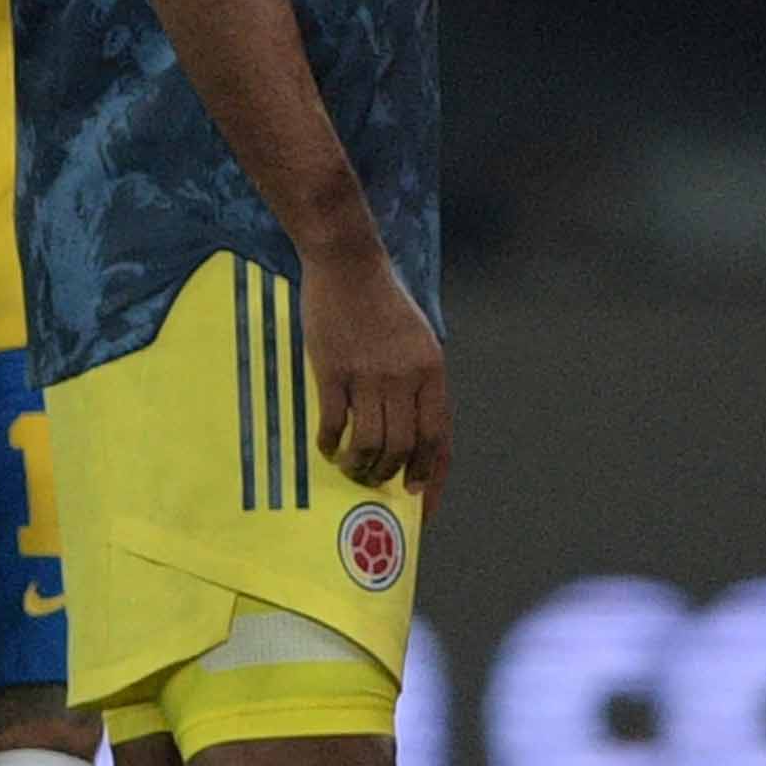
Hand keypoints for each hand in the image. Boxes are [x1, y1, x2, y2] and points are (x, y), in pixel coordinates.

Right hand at [303, 247, 450, 510]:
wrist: (347, 262)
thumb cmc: (383, 300)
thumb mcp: (419, 339)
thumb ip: (420, 383)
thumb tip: (415, 436)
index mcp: (432, 370)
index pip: (439, 438)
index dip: (432, 477)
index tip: (422, 504)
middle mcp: (404, 377)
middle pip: (404, 447)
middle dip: (390, 475)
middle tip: (376, 482)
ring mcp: (367, 374)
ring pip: (370, 442)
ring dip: (360, 466)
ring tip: (351, 468)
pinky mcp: (332, 369)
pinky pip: (334, 423)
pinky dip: (331, 444)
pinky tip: (327, 448)